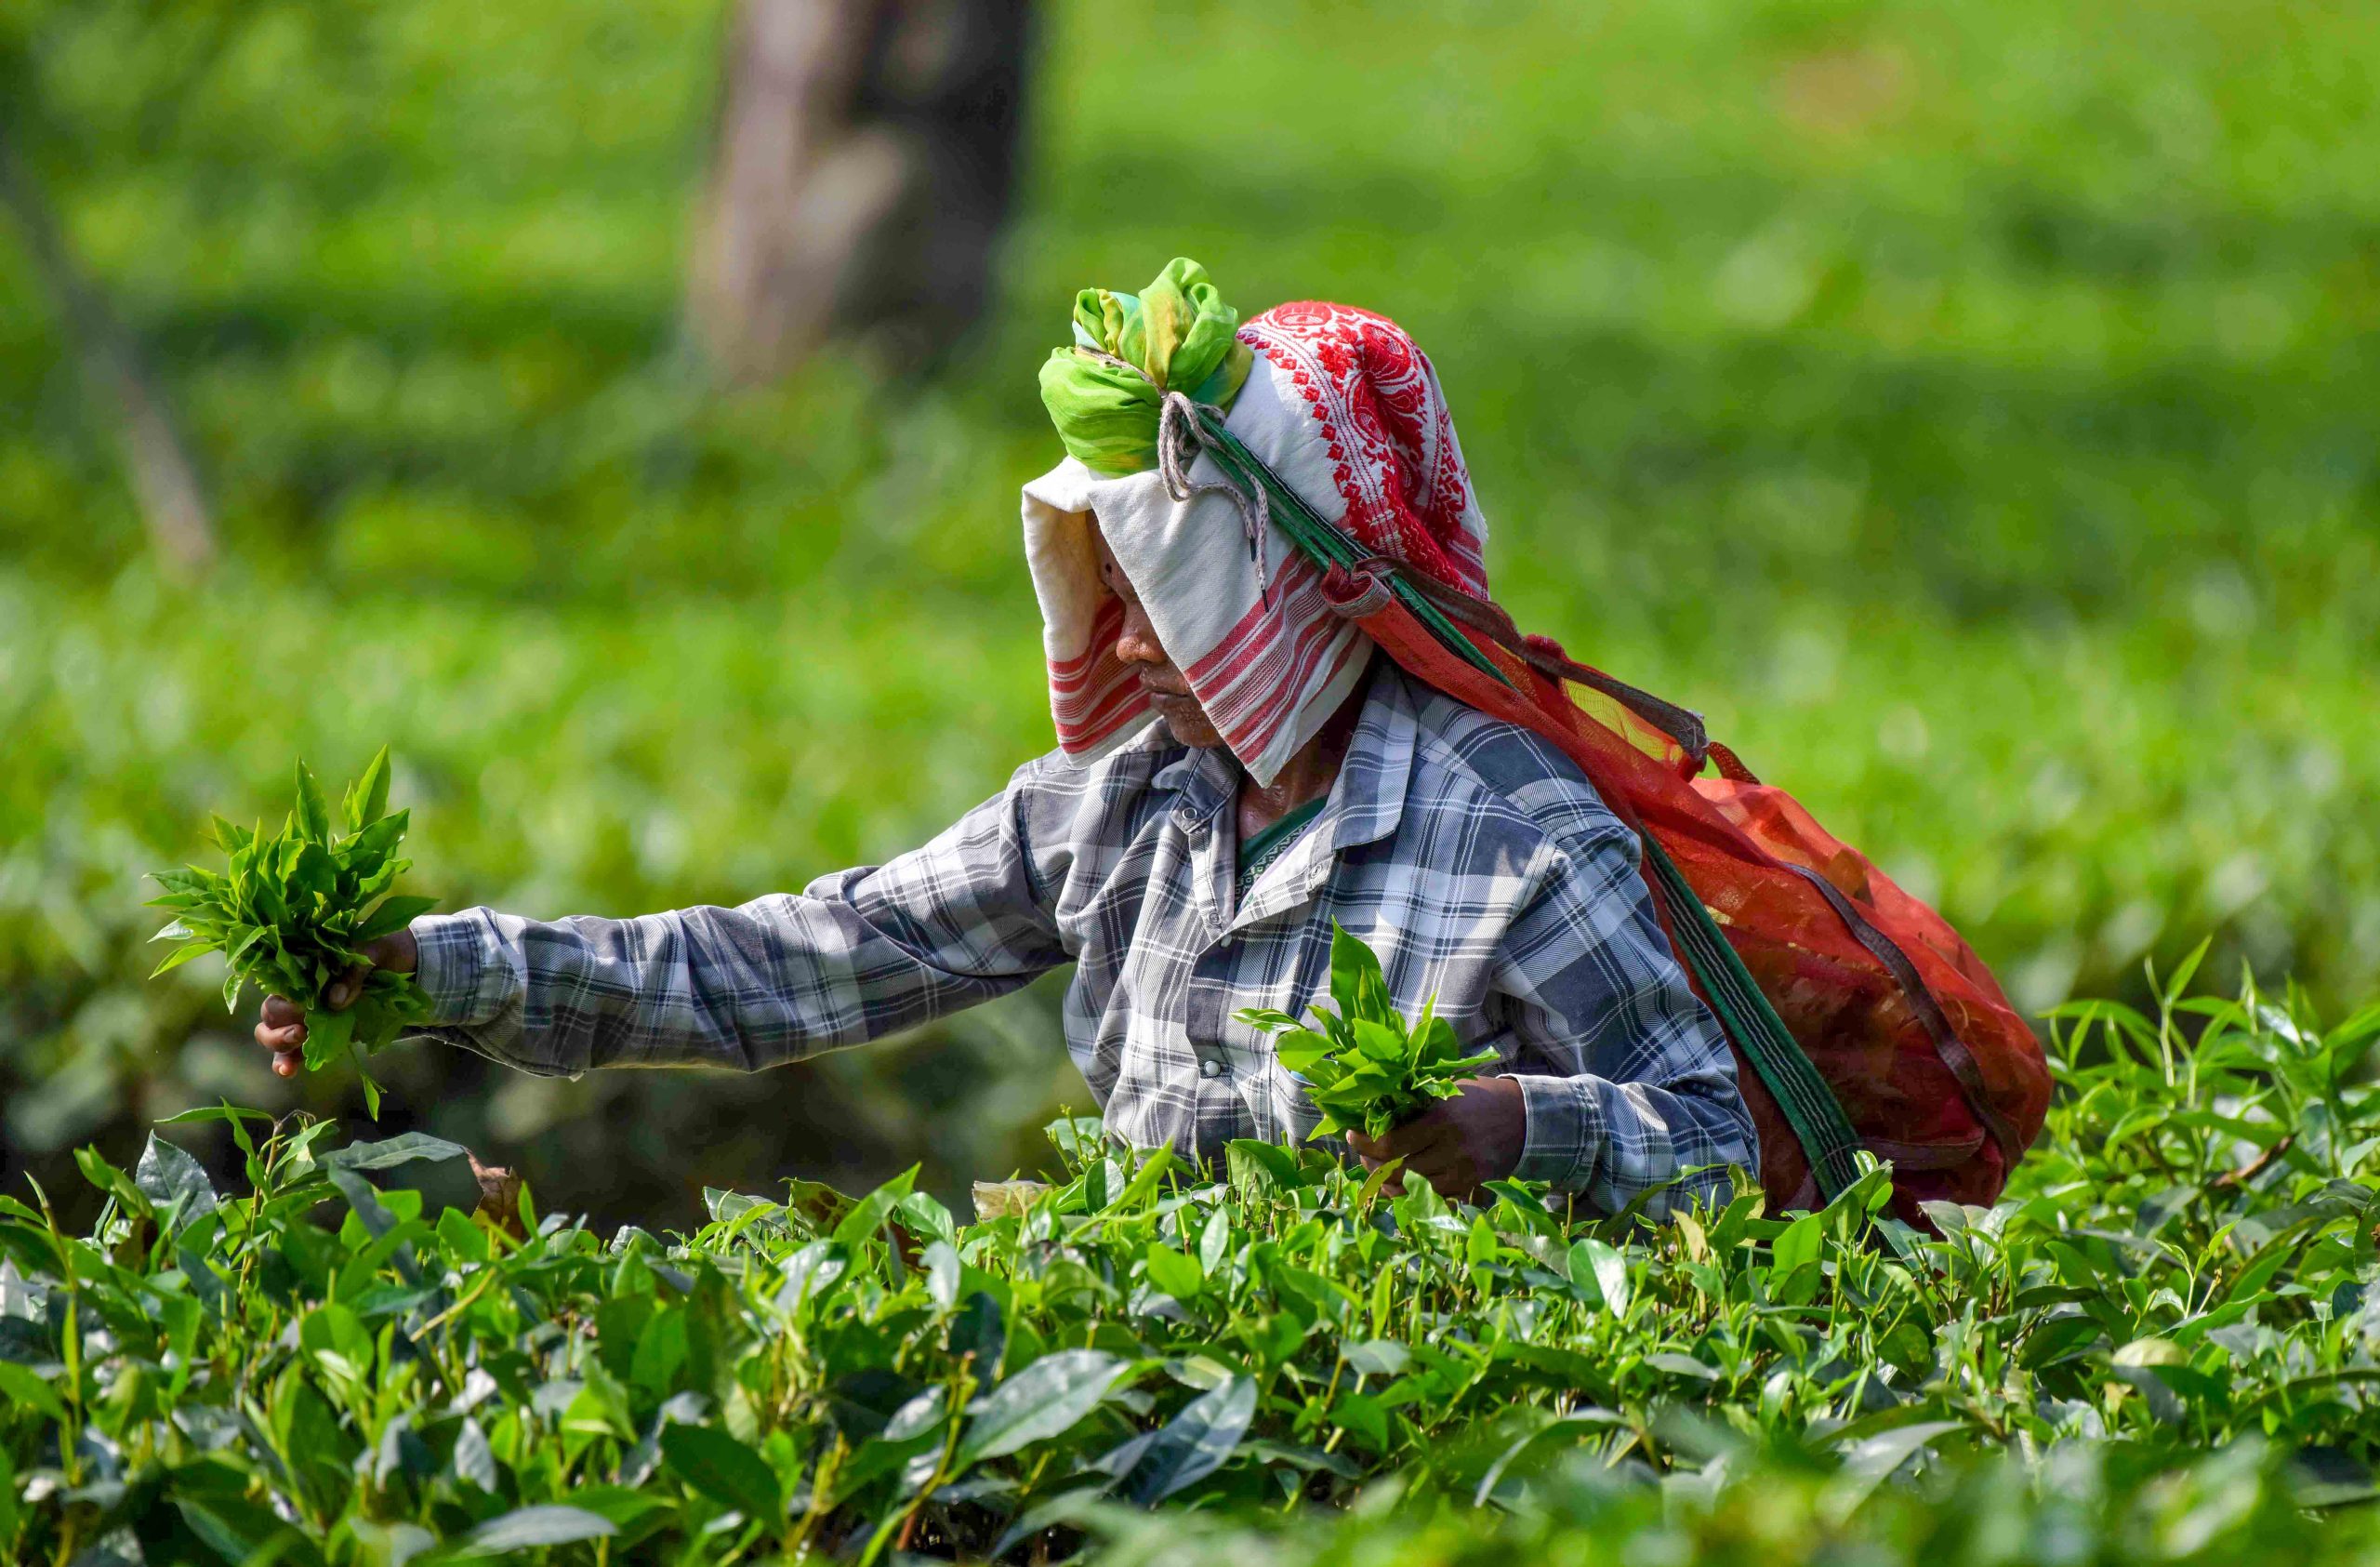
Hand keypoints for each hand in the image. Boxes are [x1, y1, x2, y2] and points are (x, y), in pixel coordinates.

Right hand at [252, 929, 418, 1078]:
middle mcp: (299, 990)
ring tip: (296, 1046)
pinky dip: (285, 1061)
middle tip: (302, 1029)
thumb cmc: (382, 950)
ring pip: (272, 1031)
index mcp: (305, 965)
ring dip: (278, 1043)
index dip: (286, 998)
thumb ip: (354, 972)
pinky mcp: (317, 1033)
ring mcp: (305, 1014)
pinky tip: (287, 1071)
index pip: (280, 983)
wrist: (405, 963)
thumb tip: (334, 1002)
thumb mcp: (374, 950)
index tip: (302, 1006)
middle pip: (272, 1010)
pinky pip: (292, 1050)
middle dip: (281, 1023)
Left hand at [1344, 1076, 1526, 1199]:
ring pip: (1412, 1189)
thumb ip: (1416, 1104)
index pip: (1391, 1144)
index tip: (1352, 1135)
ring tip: (1379, 1169)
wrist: (1526, 1119)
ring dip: (1389, 1182)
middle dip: (1372, 1164)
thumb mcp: (1448, 1090)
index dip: (1365, 1143)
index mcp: (1443, 1121)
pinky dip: (1413, 1194)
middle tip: (1363, 1153)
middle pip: (1398, 1171)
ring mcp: (1463, 1175)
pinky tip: (1402, 1184)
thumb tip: (1373, 1110)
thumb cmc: (1480, 1099)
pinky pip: (1433, 1200)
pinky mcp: (1472, 1190)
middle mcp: (1452, 1151)